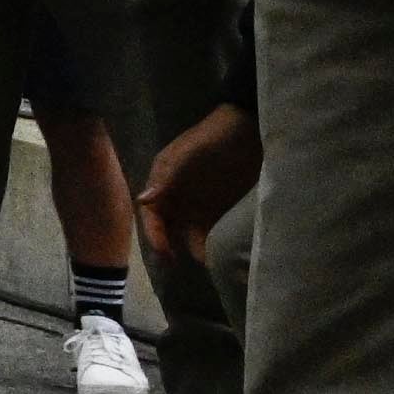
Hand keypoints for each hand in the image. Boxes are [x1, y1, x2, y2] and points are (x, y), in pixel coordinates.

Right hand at [141, 102, 263, 261]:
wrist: (250, 130)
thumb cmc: (214, 137)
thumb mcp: (189, 154)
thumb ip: (168, 176)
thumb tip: (143, 200)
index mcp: (163, 179)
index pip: (151, 212)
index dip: (154, 233)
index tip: (164, 252)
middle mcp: (176, 195)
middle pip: (166, 226)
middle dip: (168, 245)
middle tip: (177, 263)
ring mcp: (197, 203)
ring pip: (186, 232)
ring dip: (190, 247)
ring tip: (204, 261)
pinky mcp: (218, 209)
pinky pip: (209, 232)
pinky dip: (210, 244)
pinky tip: (218, 253)